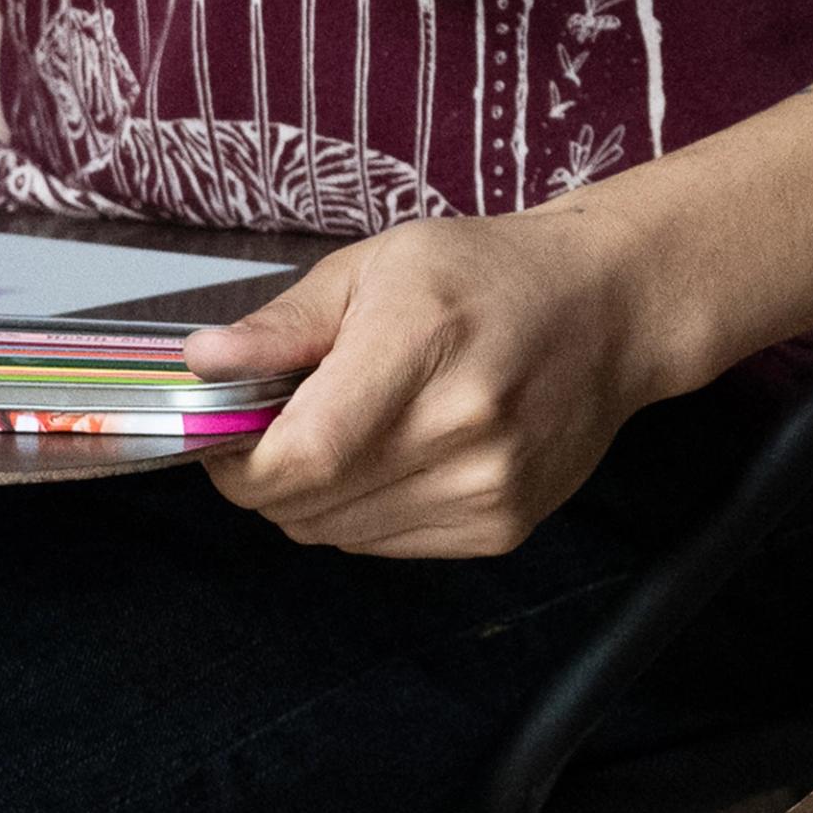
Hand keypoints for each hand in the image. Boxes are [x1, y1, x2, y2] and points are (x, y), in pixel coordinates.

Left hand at [188, 205, 666, 558]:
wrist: (608, 308)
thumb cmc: (490, 275)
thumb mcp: (376, 267)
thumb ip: (284, 324)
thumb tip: (204, 362)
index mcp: (420, 344)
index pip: (295, 458)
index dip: (237, 460)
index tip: (230, 431)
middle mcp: (460, 426)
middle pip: (303, 506)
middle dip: (271, 473)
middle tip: (294, 419)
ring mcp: (487, 486)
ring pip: (336, 535)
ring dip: (319, 495)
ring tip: (360, 429)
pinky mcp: (502, 526)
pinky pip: (386, 545)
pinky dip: (370, 510)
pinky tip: (404, 453)